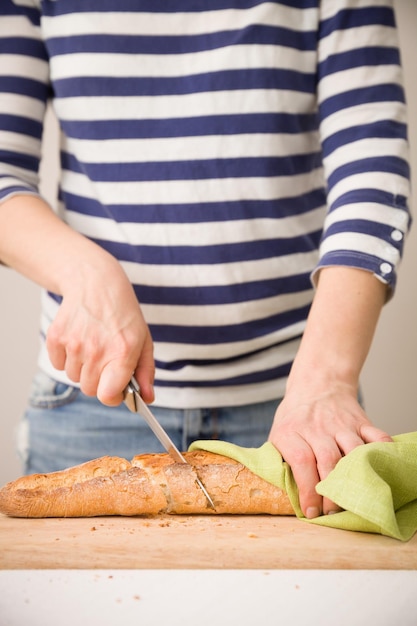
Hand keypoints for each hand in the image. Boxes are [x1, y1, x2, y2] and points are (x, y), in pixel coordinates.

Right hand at [46, 256, 154, 405]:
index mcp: (123, 352)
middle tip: (105, 360)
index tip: (115, 390)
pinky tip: (78, 339)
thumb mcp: (143, 340)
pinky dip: (66, 358)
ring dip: (82, 368)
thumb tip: (147, 399)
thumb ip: (145, 372)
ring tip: (92, 345)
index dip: (112, 397)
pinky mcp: (57, 337)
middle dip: (98, 380)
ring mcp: (74, 343)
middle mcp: (97, 349)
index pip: (107, 395)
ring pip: (73, 377)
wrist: (96, 284)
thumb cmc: (123, 315)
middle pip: (89, 389)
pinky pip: (58, 364)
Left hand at [269, 383, 391, 517]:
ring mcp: (341, 423)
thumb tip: (284, 495)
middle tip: (332, 512)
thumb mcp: (277, 434)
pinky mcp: (361, 421)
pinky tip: (378, 470)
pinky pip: (377, 437)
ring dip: (354, 478)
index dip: (308, 490)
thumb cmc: (295, 417)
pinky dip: (381, 454)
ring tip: (352, 499)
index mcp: (291, 431)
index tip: (311, 512)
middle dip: (332, 492)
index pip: (301, 461)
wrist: (317, 384)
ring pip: (353, 451)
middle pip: (328, 460)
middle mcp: (317, 426)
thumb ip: (279, 461)